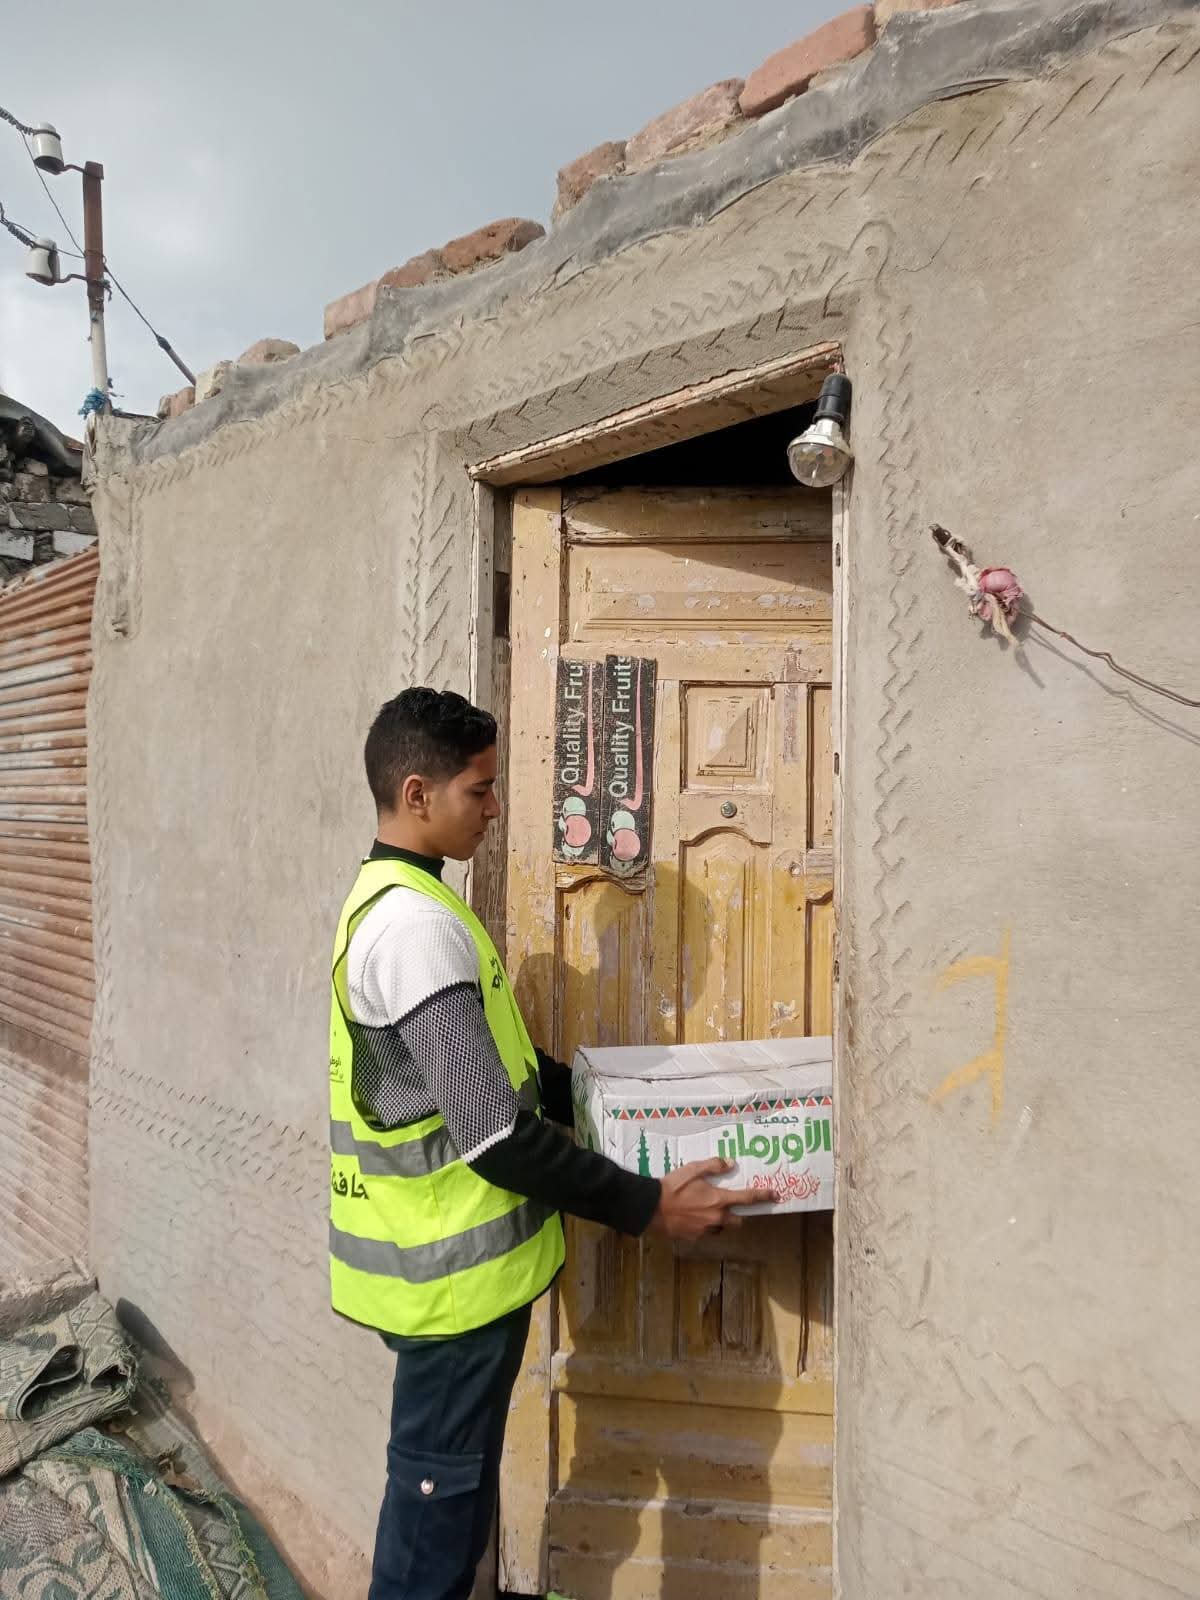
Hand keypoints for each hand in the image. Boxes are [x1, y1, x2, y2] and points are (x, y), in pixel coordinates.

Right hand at [647, 1157, 772, 1240]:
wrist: (651, 1208)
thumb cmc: (672, 1187)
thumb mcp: (692, 1170)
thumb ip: (713, 1166)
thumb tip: (730, 1163)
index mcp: (719, 1200)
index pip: (747, 1198)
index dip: (763, 1196)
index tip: (775, 1196)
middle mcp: (716, 1218)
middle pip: (738, 1221)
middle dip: (738, 1214)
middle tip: (730, 1205)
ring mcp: (706, 1230)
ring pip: (722, 1227)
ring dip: (721, 1221)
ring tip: (708, 1211)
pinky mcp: (694, 1237)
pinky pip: (706, 1232)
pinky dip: (705, 1225)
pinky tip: (693, 1217)